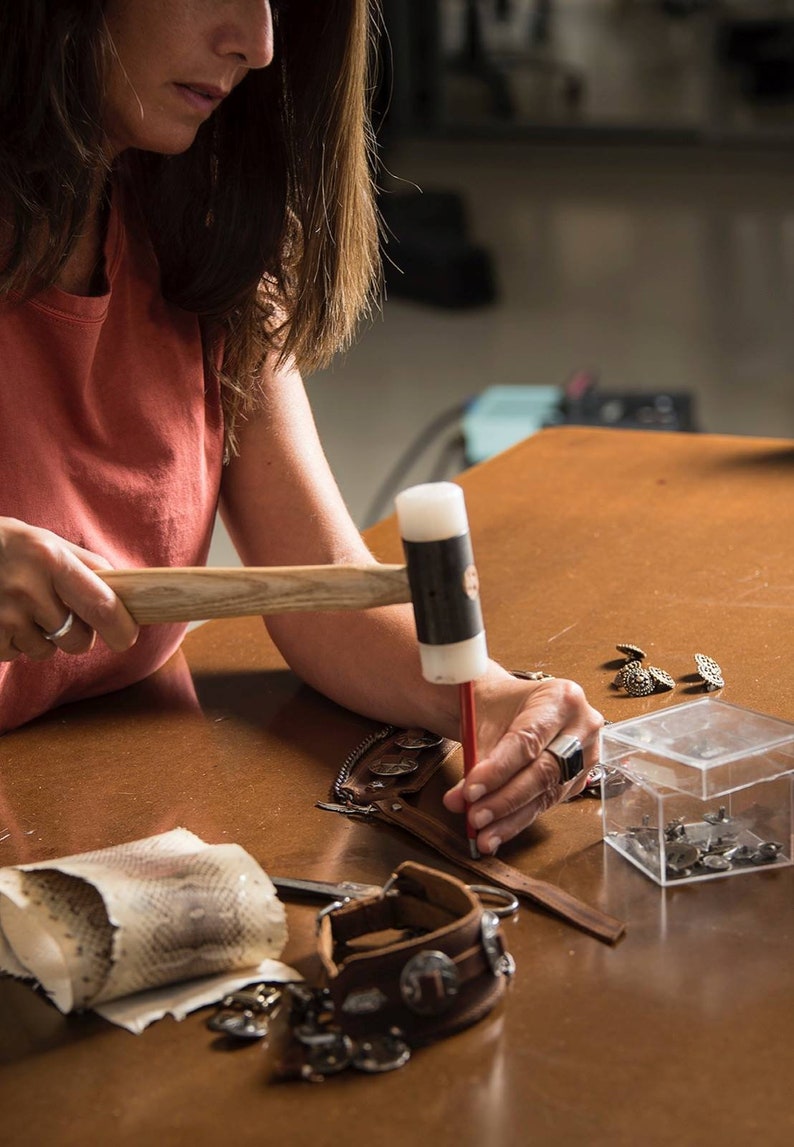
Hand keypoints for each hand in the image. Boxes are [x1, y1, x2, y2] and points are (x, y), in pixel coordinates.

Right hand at [0, 518, 138, 661]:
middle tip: (65, 618)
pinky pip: (15, 654)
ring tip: (22, 608)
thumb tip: (123, 592)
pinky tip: (3, 616)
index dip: (120, 628)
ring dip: (41, 639)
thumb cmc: (8, 545)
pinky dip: (13, 642)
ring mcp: (4, 615)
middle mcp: (28, 589)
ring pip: (45, 651)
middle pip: (77, 639)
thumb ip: (84, 565)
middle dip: (79, 638)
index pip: (101, 605)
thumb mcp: (45, 541)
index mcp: (51, 559)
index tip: (126, 638)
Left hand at [443, 675, 602, 855]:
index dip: (498, 770)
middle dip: (504, 799)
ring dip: (510, 818)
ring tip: (482, 834)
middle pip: (544, 772)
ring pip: (547, 794)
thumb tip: (462, 801)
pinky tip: (496, 832)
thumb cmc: (499, 707)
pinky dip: (518, 820)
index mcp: (562, 698)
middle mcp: (582, 726)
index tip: (470, 791)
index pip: (528, 741)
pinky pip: (547, 804)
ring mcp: (586, 755)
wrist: (511, 708)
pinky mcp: (578, 780)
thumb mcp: (484, 719)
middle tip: (475, 817)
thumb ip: (475, 759)